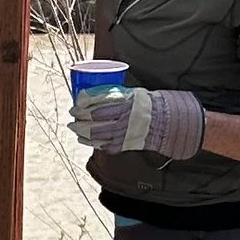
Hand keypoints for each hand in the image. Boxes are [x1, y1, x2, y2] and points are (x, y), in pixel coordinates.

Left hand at [74, 84, 204, 160]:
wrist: (167, 122)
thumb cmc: (148, 105)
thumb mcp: (134, 94)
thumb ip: (117, 95)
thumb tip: (96, 94)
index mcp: (125, 101)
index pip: (99, 101)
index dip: (84, 102)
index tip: (76, 102)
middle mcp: (123, 116)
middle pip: (94, 118)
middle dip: (79, 118)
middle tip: (72, 117)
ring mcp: (124, 132)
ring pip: (97, 133)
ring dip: (82, 132)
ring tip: (75, 129)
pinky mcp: (125, 143)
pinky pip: (106, 145)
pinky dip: (93, 143)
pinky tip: (85, 141)